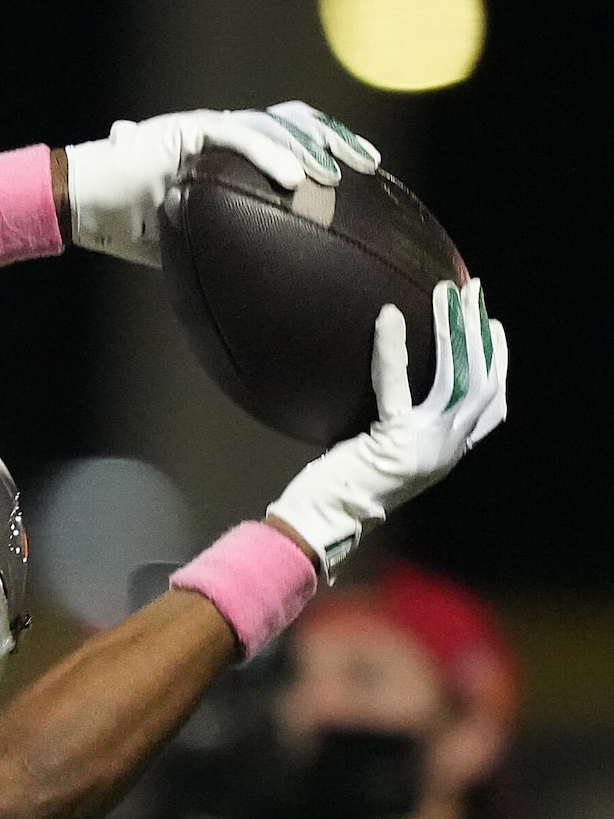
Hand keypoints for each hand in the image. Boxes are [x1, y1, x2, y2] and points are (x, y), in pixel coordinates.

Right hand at [63, 100, 379, 265]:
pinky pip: (238, 138)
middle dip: (334, 140)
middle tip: (369, 166)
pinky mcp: (185, 131)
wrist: (77, 203)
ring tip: (341, 172)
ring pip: (273, 125)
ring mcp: (204, 128)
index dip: (325, 152)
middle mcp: (220, 133)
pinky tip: (298, 178)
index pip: (287, 141)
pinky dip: (271, 156)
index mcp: (224, 153)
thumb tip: (252, 283)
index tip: (361, 177)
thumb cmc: (122, 224)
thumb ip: (219, 242)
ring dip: (312, 146)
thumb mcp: (184, 237)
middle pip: (292, 124)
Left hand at [267, 279, 508, 572]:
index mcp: (448, 453)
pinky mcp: (394, 442)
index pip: (491, 403)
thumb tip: (394, 394)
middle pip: (483, 380)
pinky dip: (392, 349)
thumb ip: (403, 429)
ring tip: (449, 293)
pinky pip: (396, 386)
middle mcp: (446, 450)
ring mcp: (425, 446)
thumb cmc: (340, 490)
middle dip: (483, 332)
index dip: (498, 363)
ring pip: (457, 376)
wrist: (320, 526)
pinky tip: (388, 317)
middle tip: (475, 293)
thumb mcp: (386, 455)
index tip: (494, 328)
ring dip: (455, 329)